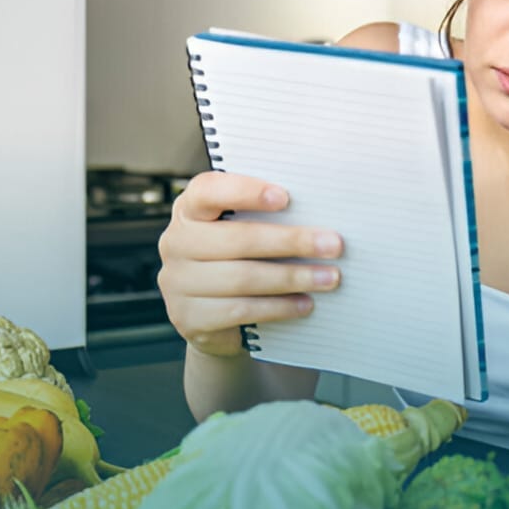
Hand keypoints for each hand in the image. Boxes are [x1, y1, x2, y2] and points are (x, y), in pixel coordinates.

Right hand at [156, 171, 341, 357]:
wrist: (216, 317)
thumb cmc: (241, 258)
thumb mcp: (245, 229)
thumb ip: (267, 215)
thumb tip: (320, 211)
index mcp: (189, 209)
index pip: (209, 191)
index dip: (246, 192)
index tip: (286, 197)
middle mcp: (176, 241)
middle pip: (237, 239)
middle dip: (291, 241)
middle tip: (333, 244)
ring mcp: (177, 282)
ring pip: (242, 278)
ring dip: (292, 277)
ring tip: (328, 277)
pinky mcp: (188, 317)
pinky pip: (239, 311)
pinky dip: (278, 307)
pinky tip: (304, 303)